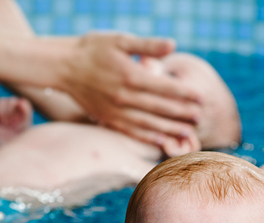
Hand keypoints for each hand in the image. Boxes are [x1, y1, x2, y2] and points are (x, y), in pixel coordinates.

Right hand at [59, 33, 202, 144]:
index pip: (164, 87)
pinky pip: (132, 132)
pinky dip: (149, 138)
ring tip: (188, 132)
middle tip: (200, 117)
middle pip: (160, 108)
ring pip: (149, 124)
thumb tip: (173, 44)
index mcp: (130, 75)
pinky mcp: (108, 119)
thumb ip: (148, 45)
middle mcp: (124, 97)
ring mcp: (116, 111)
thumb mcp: (120, 40)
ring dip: (170, 129)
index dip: (185, 93)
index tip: (201, 98)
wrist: (62, 66)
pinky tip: (163, 141)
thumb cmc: (93, 49)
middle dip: (182, 113)